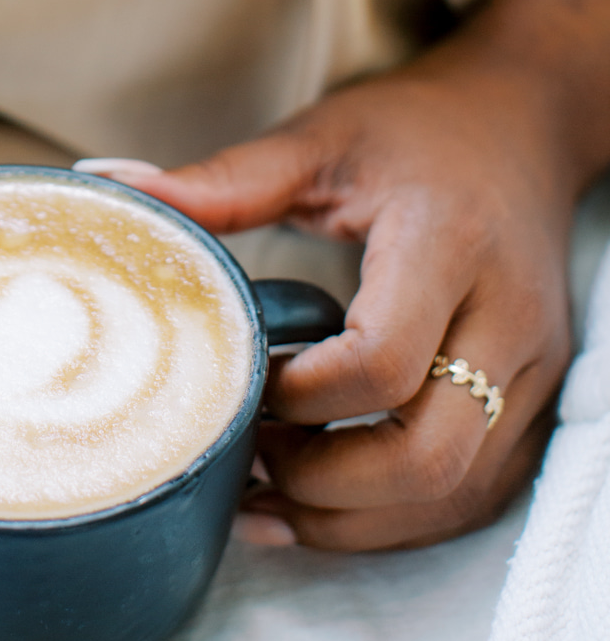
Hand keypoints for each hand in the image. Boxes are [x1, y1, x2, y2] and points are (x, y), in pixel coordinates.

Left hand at [132, 41, 575, 550]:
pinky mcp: (534, 400)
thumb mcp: (319, 140)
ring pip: (454, 493)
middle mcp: (507, 317)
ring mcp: (531, 369)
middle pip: (429, 456)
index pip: (382, 364)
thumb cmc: (416, 131)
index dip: (299, 399)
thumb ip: (221, 181)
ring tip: (267, 496)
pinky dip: (397, 516)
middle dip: (325, 483)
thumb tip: (106, 185)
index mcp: (447, 242)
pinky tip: (325, 504)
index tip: (244, 381)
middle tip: (249, 460)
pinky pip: (474, 492)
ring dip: (355, 517)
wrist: (522, 124)